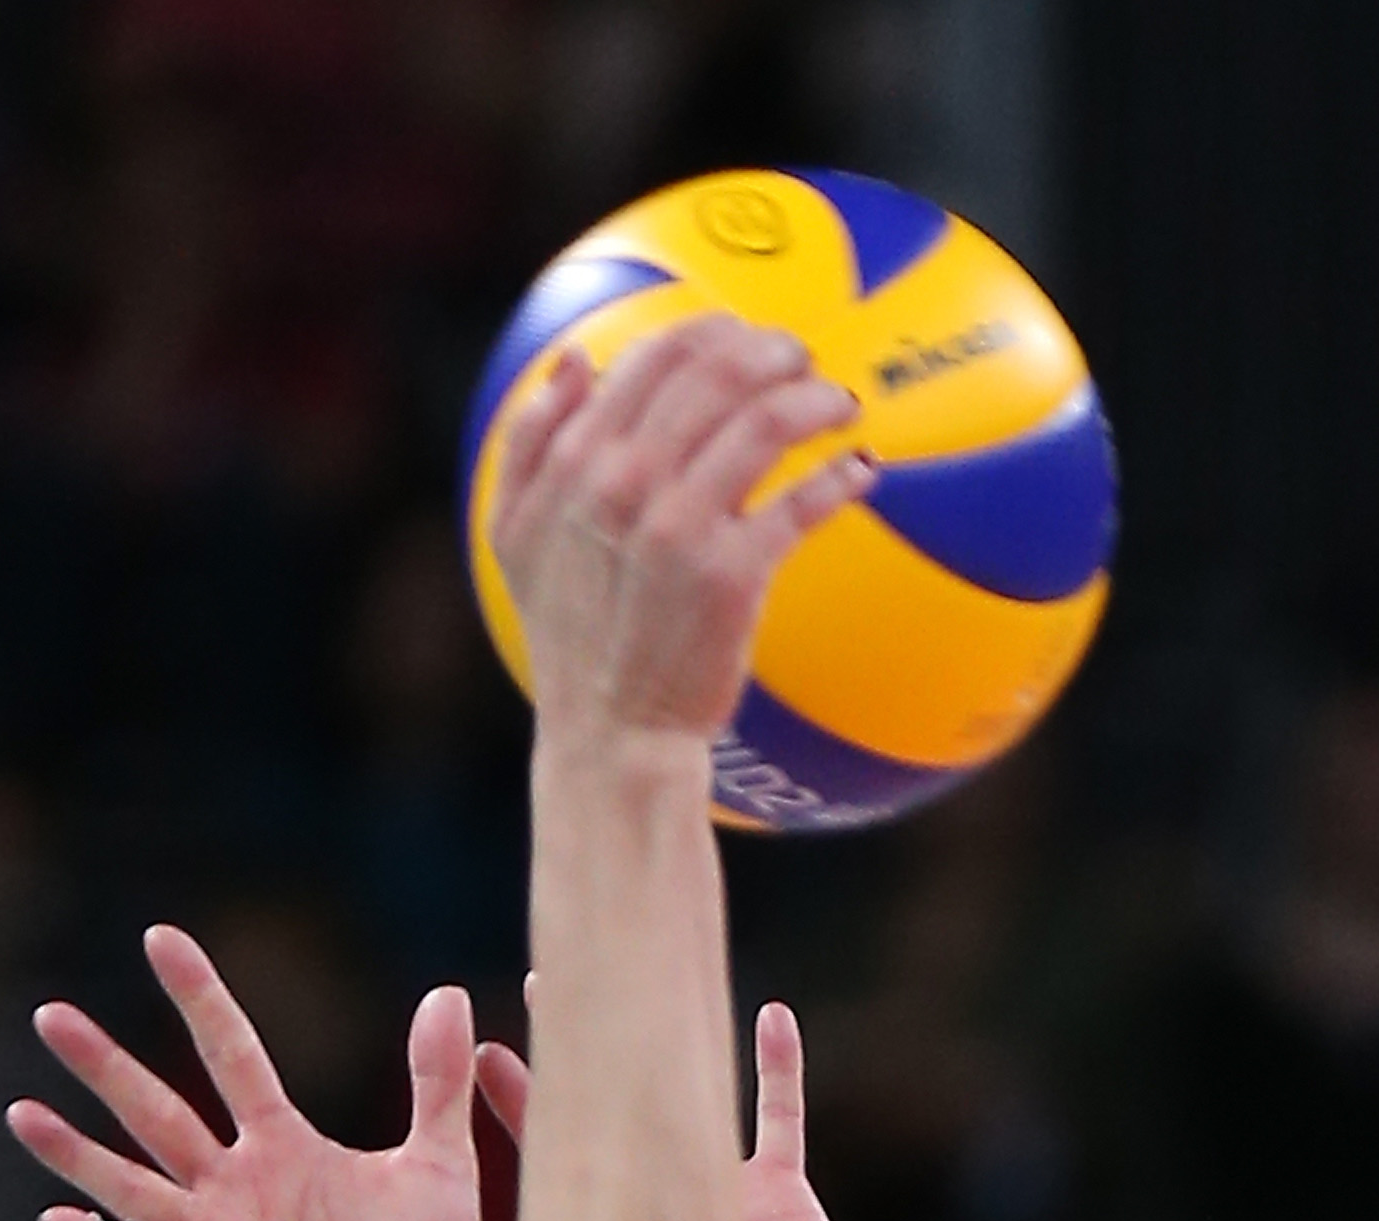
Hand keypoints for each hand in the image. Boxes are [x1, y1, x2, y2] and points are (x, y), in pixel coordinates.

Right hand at [11, 926, 486, 1220]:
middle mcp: (235, 1182)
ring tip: (20, 1111)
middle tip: (49, 1014)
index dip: (199, 997)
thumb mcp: (440, 1164)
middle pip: (157, 1109)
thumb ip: (436, 1082)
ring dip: (75, 1151)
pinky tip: (58, 1219)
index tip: (160, 937)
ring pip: (130, 1181)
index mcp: (284, 1143)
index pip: (232, 1053)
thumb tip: (449, 992)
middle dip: (105, 1064)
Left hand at [463, 1001, 880, 1220]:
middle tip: (542, 987)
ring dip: (665, 1042)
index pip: (550, 1151)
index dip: (515, 1100)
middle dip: (576, 1049)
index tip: (481, 1051)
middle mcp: (662, 1200)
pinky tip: (772, 1016)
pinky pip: (782, 1116)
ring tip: (640, 981)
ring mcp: (722, 1190)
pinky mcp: (783, 1194)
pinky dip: (780, 1068)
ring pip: (691, 1095)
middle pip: (610, 1107)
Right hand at [487, 318, 872, 743]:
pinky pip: (801, 503)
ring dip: (815, 398)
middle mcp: (626, 482)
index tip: (744, 333)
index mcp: (577, 461)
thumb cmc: (568, 635)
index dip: (709, 331)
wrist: (611, 732)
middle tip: (803, 357)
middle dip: (772, 352)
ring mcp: (681, 525)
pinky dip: (839, 476)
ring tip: (841, 402)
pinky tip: (863, 468)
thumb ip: (532, 442)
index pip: (651, 358)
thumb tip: (575, 360)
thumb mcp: (515, 536)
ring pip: (765, 423)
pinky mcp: (734, 574)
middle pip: (716, 376)